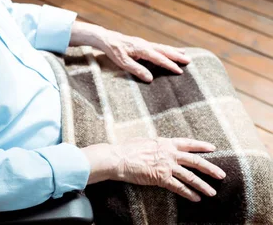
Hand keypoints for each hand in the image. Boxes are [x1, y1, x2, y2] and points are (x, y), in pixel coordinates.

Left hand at [69, 22, 189, 81]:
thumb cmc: (112, 50)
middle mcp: (145, 44)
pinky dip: (165, 49)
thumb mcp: (122, 62)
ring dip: (173, 51)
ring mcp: (143, 43)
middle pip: (164, 50)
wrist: (105, 38)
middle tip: (189, 61)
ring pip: (162, 47)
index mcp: (142, 49)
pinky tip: (168, 50)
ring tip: (184, 54)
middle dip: (177, 56)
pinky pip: (157, 46)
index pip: (159, 58)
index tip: (180, 71)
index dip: (170, 65)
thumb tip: (150, 79)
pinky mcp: (141, 43)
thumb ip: (137, 70)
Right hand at [83, 138, 225, 201]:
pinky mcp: (161, 178)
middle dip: (210, 168)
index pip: (187, 143)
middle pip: (194, 161)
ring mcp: (166, 166)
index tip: (213, 148)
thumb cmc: (127, 149)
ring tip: (212, 192)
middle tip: (222, 174)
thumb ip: (156, 145)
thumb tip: (159, 146)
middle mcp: (169, 153)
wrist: (118, 158)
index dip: (201, 146)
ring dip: (202, 185)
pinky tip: (196, 199)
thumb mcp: (145, 141)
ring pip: (190, 176)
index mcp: (165, 143)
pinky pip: (178, 187)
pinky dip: (188, 193)